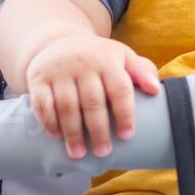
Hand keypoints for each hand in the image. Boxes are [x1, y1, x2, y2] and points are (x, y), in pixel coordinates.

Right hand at [23, 34, 159, 158]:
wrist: (58, 41)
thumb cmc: (98, 57)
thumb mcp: (122, 56)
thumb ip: (142, 70)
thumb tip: (156, 89)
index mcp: (108, 59)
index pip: (120, 88)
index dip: (125, 113)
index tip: (127, 135)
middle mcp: (83, 64)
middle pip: (92, 101)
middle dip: (98, 130)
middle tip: (103, 151)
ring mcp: (59, 71)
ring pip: (66, 105)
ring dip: (73, 132)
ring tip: (79, 153)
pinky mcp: (38, 79)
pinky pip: (42, 103)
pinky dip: (49, 121)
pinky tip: (57, 136)